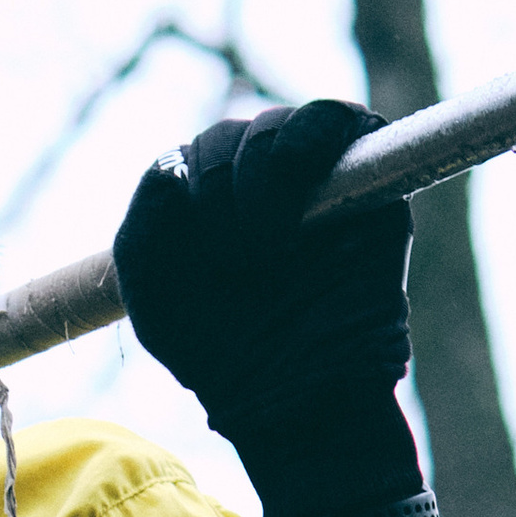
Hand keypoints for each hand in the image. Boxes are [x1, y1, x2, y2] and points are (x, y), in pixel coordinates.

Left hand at [112, 98, 438, 516]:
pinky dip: (307, 142)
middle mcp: (262, 188)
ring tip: (262, 240)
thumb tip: (172, 166)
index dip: (185, 188)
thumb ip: (145, 222)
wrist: (293, 396)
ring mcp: (317, 182)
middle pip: (231, 137)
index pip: (190, 157)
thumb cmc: (220, 354)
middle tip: (233, 256)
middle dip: (221, 188)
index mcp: (209, 207)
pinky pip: (339, 120)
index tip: (193, 252)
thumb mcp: (154, 291)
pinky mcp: (370, 183)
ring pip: (279, 127)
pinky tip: (293, 195)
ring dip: (258, 174)